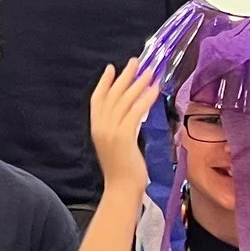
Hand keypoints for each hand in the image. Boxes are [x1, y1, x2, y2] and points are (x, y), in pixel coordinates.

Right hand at [90, 60, 156, 193]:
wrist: (121, 188)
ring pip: (124, 100)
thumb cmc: (122, 171)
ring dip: (138, 84)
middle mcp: (101, 126)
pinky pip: (135, 111)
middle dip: (124, 76)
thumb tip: (132, 113)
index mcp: (96, 128)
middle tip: (135, 62)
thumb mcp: (116, 145)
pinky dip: (145, 98)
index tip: (111, 68)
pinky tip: (154, 90)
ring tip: (149, 72)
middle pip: (112, 95)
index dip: (104, 82)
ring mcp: (111, 131)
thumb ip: (119, 128)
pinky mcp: (123, 136)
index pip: (97, 99)